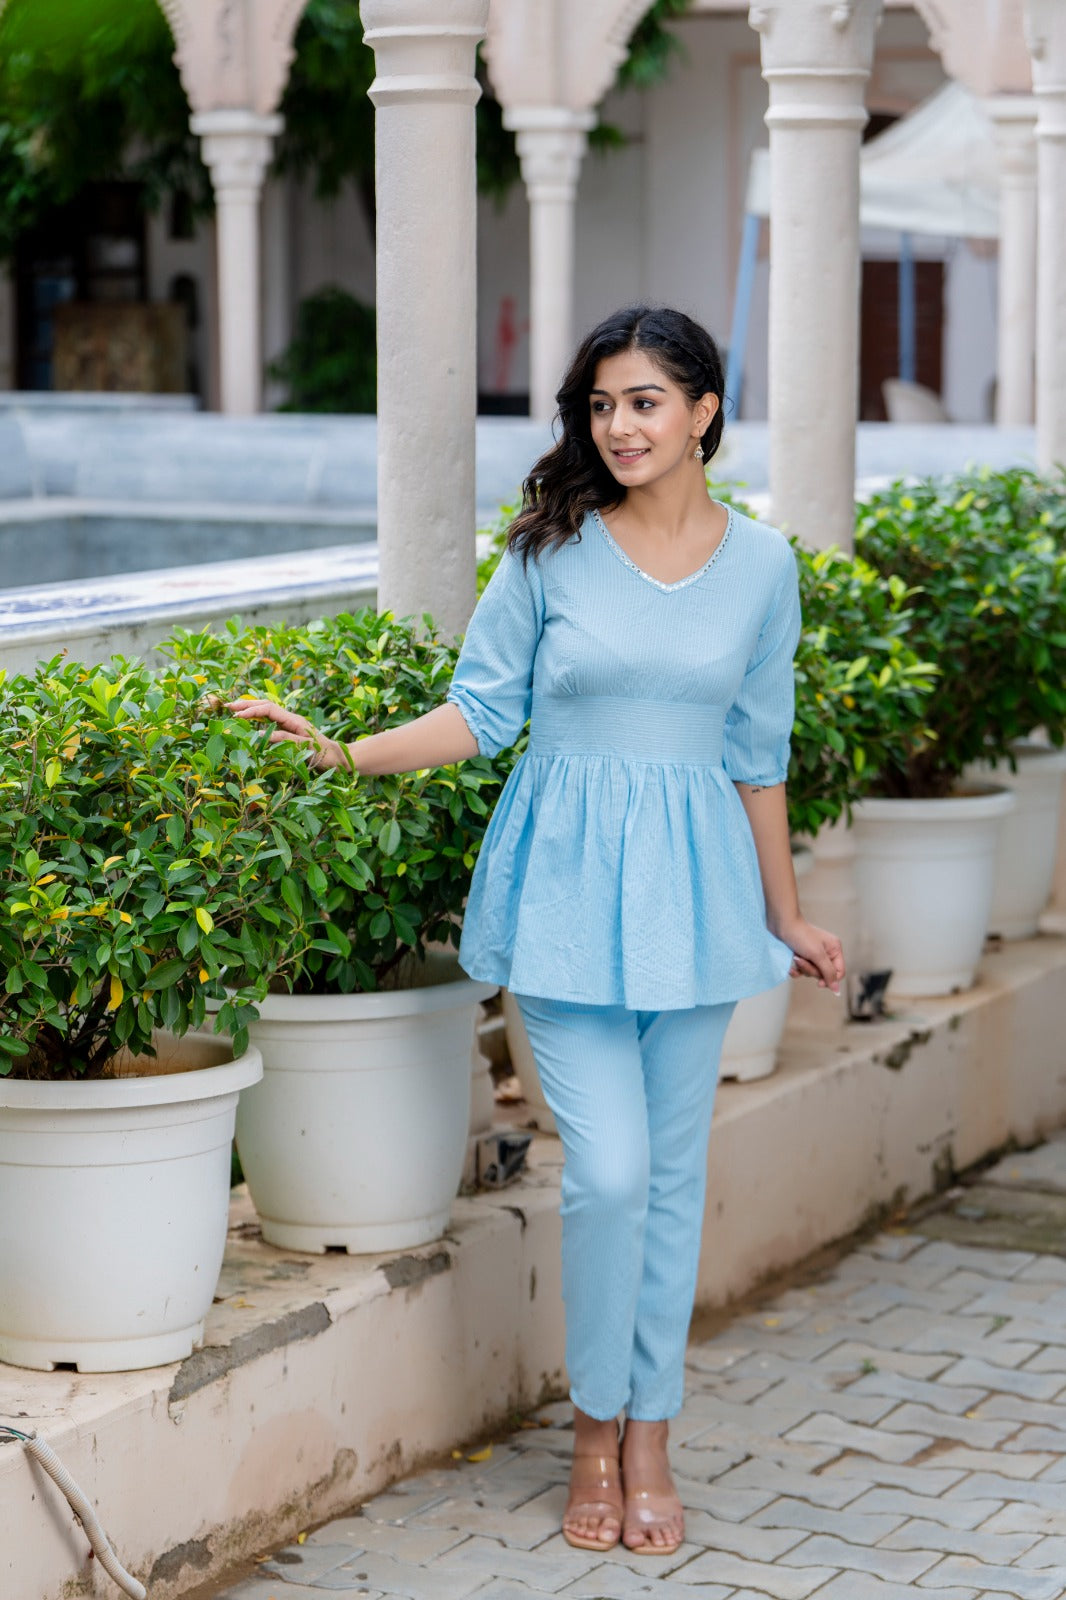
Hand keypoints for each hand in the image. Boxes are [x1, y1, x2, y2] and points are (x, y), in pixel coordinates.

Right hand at [224, 699, 349, 771]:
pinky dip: (257, 717)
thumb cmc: (324, 755)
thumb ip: (283, 740)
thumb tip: (258, 736)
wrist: (338, 758)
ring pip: (267, 711)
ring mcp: (290, 723)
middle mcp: (291, 718)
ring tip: (233, 709)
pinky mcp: (290, 730)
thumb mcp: (304, 748)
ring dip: (250, 708)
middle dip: (246, 704)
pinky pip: (270, 720)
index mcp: (294, 720)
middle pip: (265, 705)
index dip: (251, 710)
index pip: (268, 710)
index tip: (236, 715)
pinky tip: (248, 720)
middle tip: (227, 705)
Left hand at [772, 915, 844, 994]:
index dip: (830, 979)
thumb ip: (828, 972)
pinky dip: (796, 970)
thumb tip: (837, 990)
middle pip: (824, 973)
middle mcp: (826, 952)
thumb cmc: (801, 936)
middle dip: (811, 970)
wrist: (781, 924)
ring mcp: (813, 954)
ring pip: (812, 973)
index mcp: (834, 949)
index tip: (819, 983)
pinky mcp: (802, 955)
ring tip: (796, 957)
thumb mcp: (817, 955)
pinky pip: (802, 971)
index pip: (839, 972)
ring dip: (802, 968)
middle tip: (802, 960)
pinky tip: (790, 967)